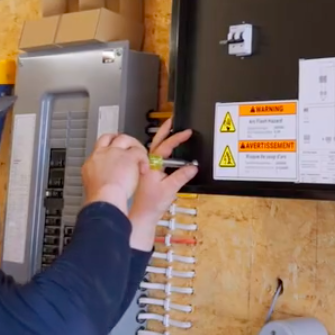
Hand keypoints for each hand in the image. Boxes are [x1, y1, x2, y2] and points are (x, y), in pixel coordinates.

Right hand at [82, 133, 148, 214]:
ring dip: (134, 146)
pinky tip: (144, 169)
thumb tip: (105, 181)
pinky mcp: (129, 156)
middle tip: (129, 147)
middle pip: (110, 137)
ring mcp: (115, 152)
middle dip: (120, 140)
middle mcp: (102, 153)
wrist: (105, 198)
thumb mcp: (93, 186)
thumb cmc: (101, 199)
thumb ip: (99, 178)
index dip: (108, 148)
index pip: (99, 148)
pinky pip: (139, 151)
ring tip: (140, 156)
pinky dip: (144, 159)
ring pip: (125, 139)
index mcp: (92, 162)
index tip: (114, 153)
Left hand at [128, 118, 197, 250]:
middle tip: (172, 120)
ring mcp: (146, 168)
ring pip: (154, 149)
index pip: (166, 146)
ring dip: (162, 139)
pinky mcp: (147, 173)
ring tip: (170, 131)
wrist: (141, 215)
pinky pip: (153, 156)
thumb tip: (193, 167)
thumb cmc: (151, 204)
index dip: (177, 138)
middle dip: (164, 130)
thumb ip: (182, 176)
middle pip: (156, 142)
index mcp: (152, 164)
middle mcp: (148, 163)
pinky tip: (166, 151)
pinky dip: (160, 150)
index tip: (187, 132)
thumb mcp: (170, 189)